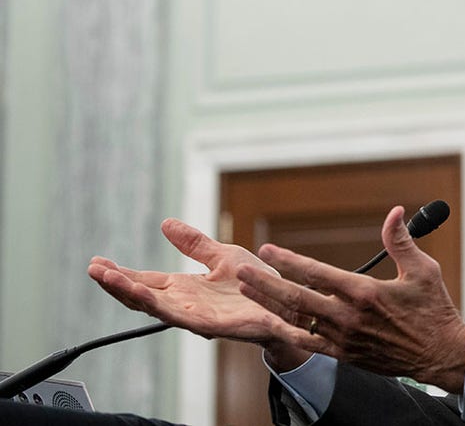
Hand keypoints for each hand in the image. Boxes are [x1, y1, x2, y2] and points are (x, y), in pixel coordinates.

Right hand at [88, 219, 306, 366]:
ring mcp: (196, 316)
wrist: (288, 306)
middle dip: (116, 284)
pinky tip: (141, 293)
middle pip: (142, 295)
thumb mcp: (223, 256)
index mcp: (186, 288)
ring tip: (107, 279)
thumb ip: (194, 243)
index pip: (146, 280)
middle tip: (92, 269)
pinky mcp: (211, 325)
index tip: (96, 262)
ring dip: (129, 293)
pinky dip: (158, 305)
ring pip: (154, 306)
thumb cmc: (258, 284)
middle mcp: (186, 303)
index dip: (121, 274)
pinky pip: (179, 316)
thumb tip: (166, 223)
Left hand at [236, 205, 464, 392]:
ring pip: (298, 320)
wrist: (439, 354)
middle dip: (266, 283)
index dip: (289, 261)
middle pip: (297, 297)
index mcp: (365, 292)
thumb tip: (395, 211)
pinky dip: (287, 333)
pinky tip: (270, 323)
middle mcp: (349, 316)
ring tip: (248, 291)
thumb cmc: (434, 309)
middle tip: (242, 271)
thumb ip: (400, 241)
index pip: (317, 273)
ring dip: (271, 304)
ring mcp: (344, 338)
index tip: (268, 250)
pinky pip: (308, 344)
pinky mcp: (345, 355)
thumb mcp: (423, 269)